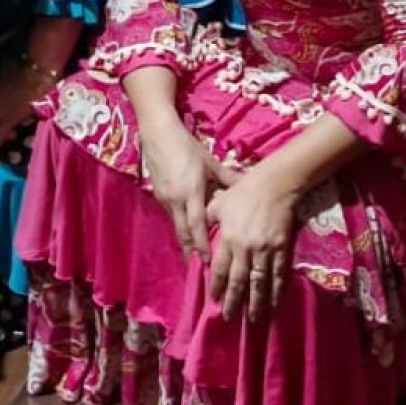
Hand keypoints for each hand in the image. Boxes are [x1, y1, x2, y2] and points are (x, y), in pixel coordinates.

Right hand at [139, 118, 226, 259]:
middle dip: (190, 252)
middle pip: (183, 233)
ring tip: (193, 258)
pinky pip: (171, 216)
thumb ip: (227, 178)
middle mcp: (176, 199)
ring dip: (184, 242)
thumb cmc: (187, 147)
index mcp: (191, 191)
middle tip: (199, 270)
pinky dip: (179, 226)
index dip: (202, 246)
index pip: (197, 226)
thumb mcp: (209, 162)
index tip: (208, 263)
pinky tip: (187, 233)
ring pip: (176, 226)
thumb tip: (247, 185)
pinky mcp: (158, 195)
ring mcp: (165, 198)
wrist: (158, 134)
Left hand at [205, 164, 297, 322]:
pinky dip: (277, 291)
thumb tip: (198, 233)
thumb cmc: (244, 192)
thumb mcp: (219, 204)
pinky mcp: (282, 249)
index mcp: (228, 238)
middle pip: (238, 281)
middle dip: (233, 302)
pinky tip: (274, 303)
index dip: (217, 287)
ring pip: (259, 283)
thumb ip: (207, 220)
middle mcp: (245, 248)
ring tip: (254, 319)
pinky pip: (279, 275)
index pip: (220, 269)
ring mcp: (265, 250)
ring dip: (255, 303)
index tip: (214, 301)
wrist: (275, 185)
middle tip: (230, 318)